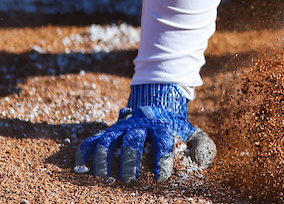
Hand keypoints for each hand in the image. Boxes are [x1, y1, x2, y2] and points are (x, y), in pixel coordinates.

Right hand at [75, 83, 215, 181]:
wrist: (156, 104)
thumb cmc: (173, 127)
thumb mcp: (190, 131)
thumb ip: (201, 145)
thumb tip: (202, 160)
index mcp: (161, 126)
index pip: (162, 142)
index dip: (162, 159)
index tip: (160, 177)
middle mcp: (139, 125)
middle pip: (132, 141)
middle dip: (130, 161)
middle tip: (130, 179)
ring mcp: (120, 128)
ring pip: (108, 141)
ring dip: (104, 160)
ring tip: (105, 178)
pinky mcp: (106, 132)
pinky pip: (90, 142)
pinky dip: (83, 155)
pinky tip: (81, 171)